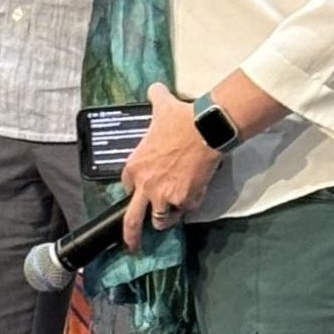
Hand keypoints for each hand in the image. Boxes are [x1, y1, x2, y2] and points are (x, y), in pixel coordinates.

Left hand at [120, 83, 220, 250]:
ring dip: (167, 217)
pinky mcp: (185, 201)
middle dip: (131, 236)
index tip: (143, 190)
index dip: (137, 189)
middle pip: (133, 219)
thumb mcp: (162, 106)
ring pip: (161, 219)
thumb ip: (155, 98)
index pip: (128, 187)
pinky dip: (191, 205)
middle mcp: (146, 186)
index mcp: (135, 166)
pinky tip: (196, 194)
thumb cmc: (182, 117)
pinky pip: (186, 211)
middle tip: (132, 246)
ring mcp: (165, 196)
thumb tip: (154, 87)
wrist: (205, 129)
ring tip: (174, 212)